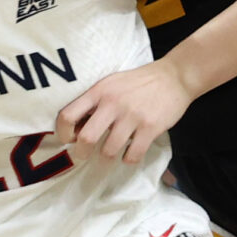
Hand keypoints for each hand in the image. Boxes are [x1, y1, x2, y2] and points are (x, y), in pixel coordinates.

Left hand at [54, 58, 189, 163]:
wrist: (173, 77)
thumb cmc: (138, 82)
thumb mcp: (111, 84)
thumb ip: (94, 102)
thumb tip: (76, 128)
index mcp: (99, 91)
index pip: (68, 115)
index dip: (63, 133)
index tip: (69, 139)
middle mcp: (113, 103)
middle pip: (87, 138)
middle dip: (82, 153)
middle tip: (84, 155)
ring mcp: (132, 116)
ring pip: (109, 151)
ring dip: (107, 158)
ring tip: (110, 154)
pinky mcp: (150, 128)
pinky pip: (132, 155)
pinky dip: (128, 159)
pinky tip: (130, 153)